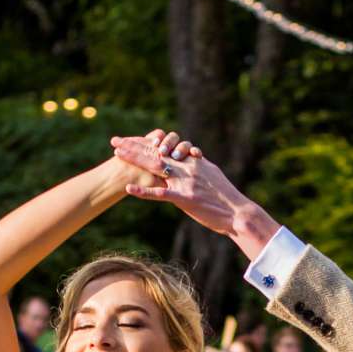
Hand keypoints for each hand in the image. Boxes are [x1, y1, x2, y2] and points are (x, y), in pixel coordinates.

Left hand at [111, 133, 277, 257]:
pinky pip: (161, 194)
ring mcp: (185, 182)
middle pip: (156, 153)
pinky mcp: (185, 198)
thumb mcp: (213, 174)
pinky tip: (128, 189)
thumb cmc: (226, 197)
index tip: (131, 139)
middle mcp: (188, 167)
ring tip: (117, 154)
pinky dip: (144, 191)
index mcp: (193, 161)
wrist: (238, 213)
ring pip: (156, 167)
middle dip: (134, 146)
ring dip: (135, 160)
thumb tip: (193, 155)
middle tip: (115, 140)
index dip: (146, 142)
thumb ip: (200, 164)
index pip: (166, 147)